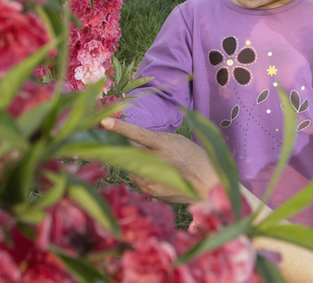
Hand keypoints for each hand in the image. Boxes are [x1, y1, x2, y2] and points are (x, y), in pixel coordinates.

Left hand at [100, 118, 218, 201]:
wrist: (208, 183)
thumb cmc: (193, 157)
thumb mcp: (176, 141)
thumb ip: (154, 140)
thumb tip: (131, 140)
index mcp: (164, 144)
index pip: (138, 134)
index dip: (120, 128)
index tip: (104, 122)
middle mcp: (156, 161)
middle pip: (128, 151)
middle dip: (127, 148)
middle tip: (140, 149)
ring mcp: (152, 178)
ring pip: (131, 167)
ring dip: (136, 164)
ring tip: (158, 165)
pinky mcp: (151, 190)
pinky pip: (137, 180)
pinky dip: (143, 176)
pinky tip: (159, 176)